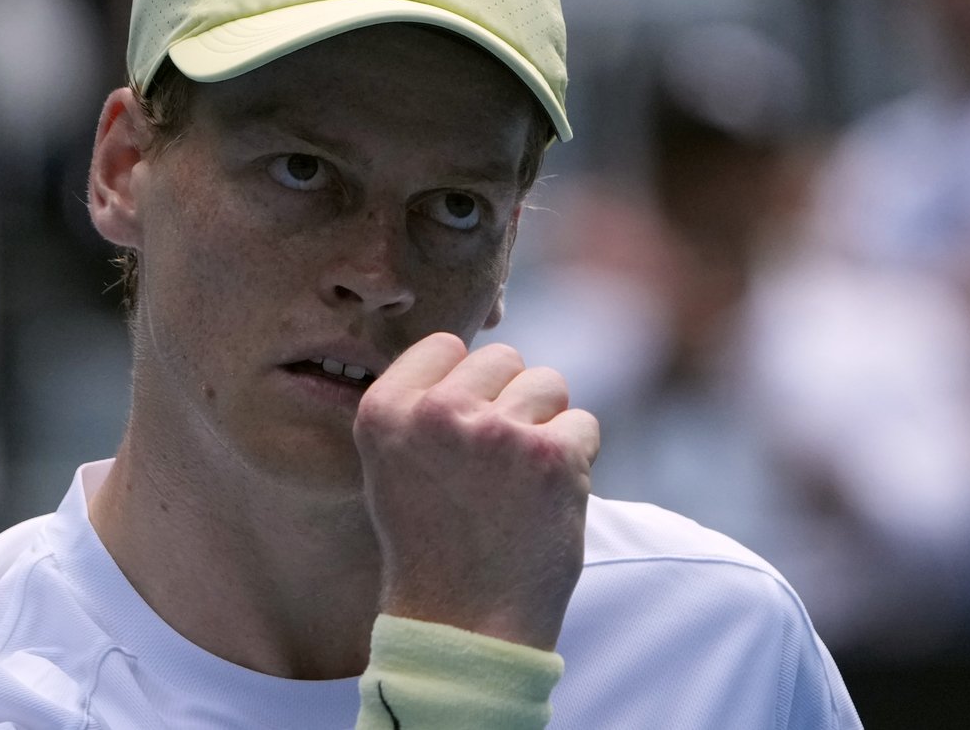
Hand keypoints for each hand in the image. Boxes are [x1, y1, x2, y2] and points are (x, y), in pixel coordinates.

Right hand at [354, 333, 599, 650]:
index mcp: (385, 410)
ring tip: (519, 481)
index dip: (464, 382)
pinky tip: (546, 498)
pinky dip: (576, 458)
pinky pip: (583, 424)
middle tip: (494, 465)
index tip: (459, 432)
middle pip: (503, 357)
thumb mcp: (394, 465)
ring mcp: (498, 431)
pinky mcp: (553, 455)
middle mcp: (438, 412)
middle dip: (509, 400)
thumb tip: (478, 352)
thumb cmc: (433, 545)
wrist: (465, 627)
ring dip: (545, 425)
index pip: (446, 343)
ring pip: (549, 383)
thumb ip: (425, 405)